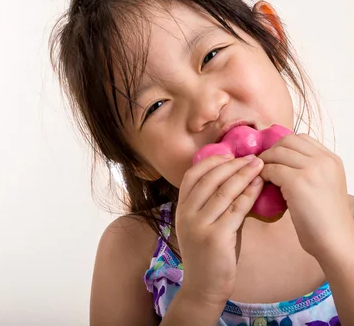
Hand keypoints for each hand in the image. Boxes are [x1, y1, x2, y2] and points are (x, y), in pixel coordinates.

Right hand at [176, 153, 264, 306]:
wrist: (204, 286)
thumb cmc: (210, 254)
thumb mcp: (205, 224)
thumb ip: (215, 204)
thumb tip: (238, 180)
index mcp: (182, 209)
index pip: (192, 176)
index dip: (211, 162)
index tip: (230, 155)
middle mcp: (186, 214)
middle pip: (208, 179)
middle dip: (231, 165)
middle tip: (251, 157)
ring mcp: (199, 226)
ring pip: (222, 192)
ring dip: (242, 175)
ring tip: (258, 166)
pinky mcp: (215, 237)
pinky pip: (235, 209)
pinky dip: (248, 194)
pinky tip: (259, 186)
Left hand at [258, 133, 353, 261]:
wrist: (336, 241)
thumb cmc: (326, 220)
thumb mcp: (323, 185)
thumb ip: (308, 169)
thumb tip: (278, 161)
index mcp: (332, 159)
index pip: (300, 138)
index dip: (282, 146)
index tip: (272, 158)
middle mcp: (324, 160)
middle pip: (286, 141)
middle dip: (270, 151)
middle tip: (262, 166)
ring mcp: (312, 169)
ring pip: (276, 153)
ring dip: (264, 162)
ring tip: (260, 175)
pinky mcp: (298, 182)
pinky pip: (271, 169)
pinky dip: (262, 175)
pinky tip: (262, 184)